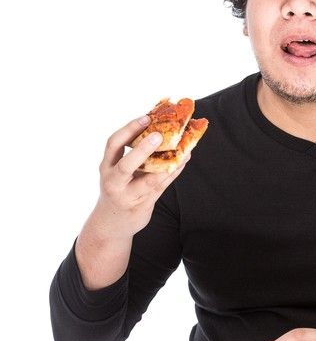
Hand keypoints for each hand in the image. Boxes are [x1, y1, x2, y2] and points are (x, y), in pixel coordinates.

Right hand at [91, 114, 189, 239]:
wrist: (112, 223)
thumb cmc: (117, 188)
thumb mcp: (116, 169)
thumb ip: (131, 152)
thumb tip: (155, 124)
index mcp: (107, 167)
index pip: (113, 144)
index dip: (128, 129)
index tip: (145, 117)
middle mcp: (114, 182)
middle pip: (126, 166)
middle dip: (142, 150)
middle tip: (158, 135)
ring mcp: (128, 195)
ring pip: (150, 180)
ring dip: (168, 164)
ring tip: (183, 149)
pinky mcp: (143, 205)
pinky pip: (161, 187)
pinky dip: (173, 173)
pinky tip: (183, 162)